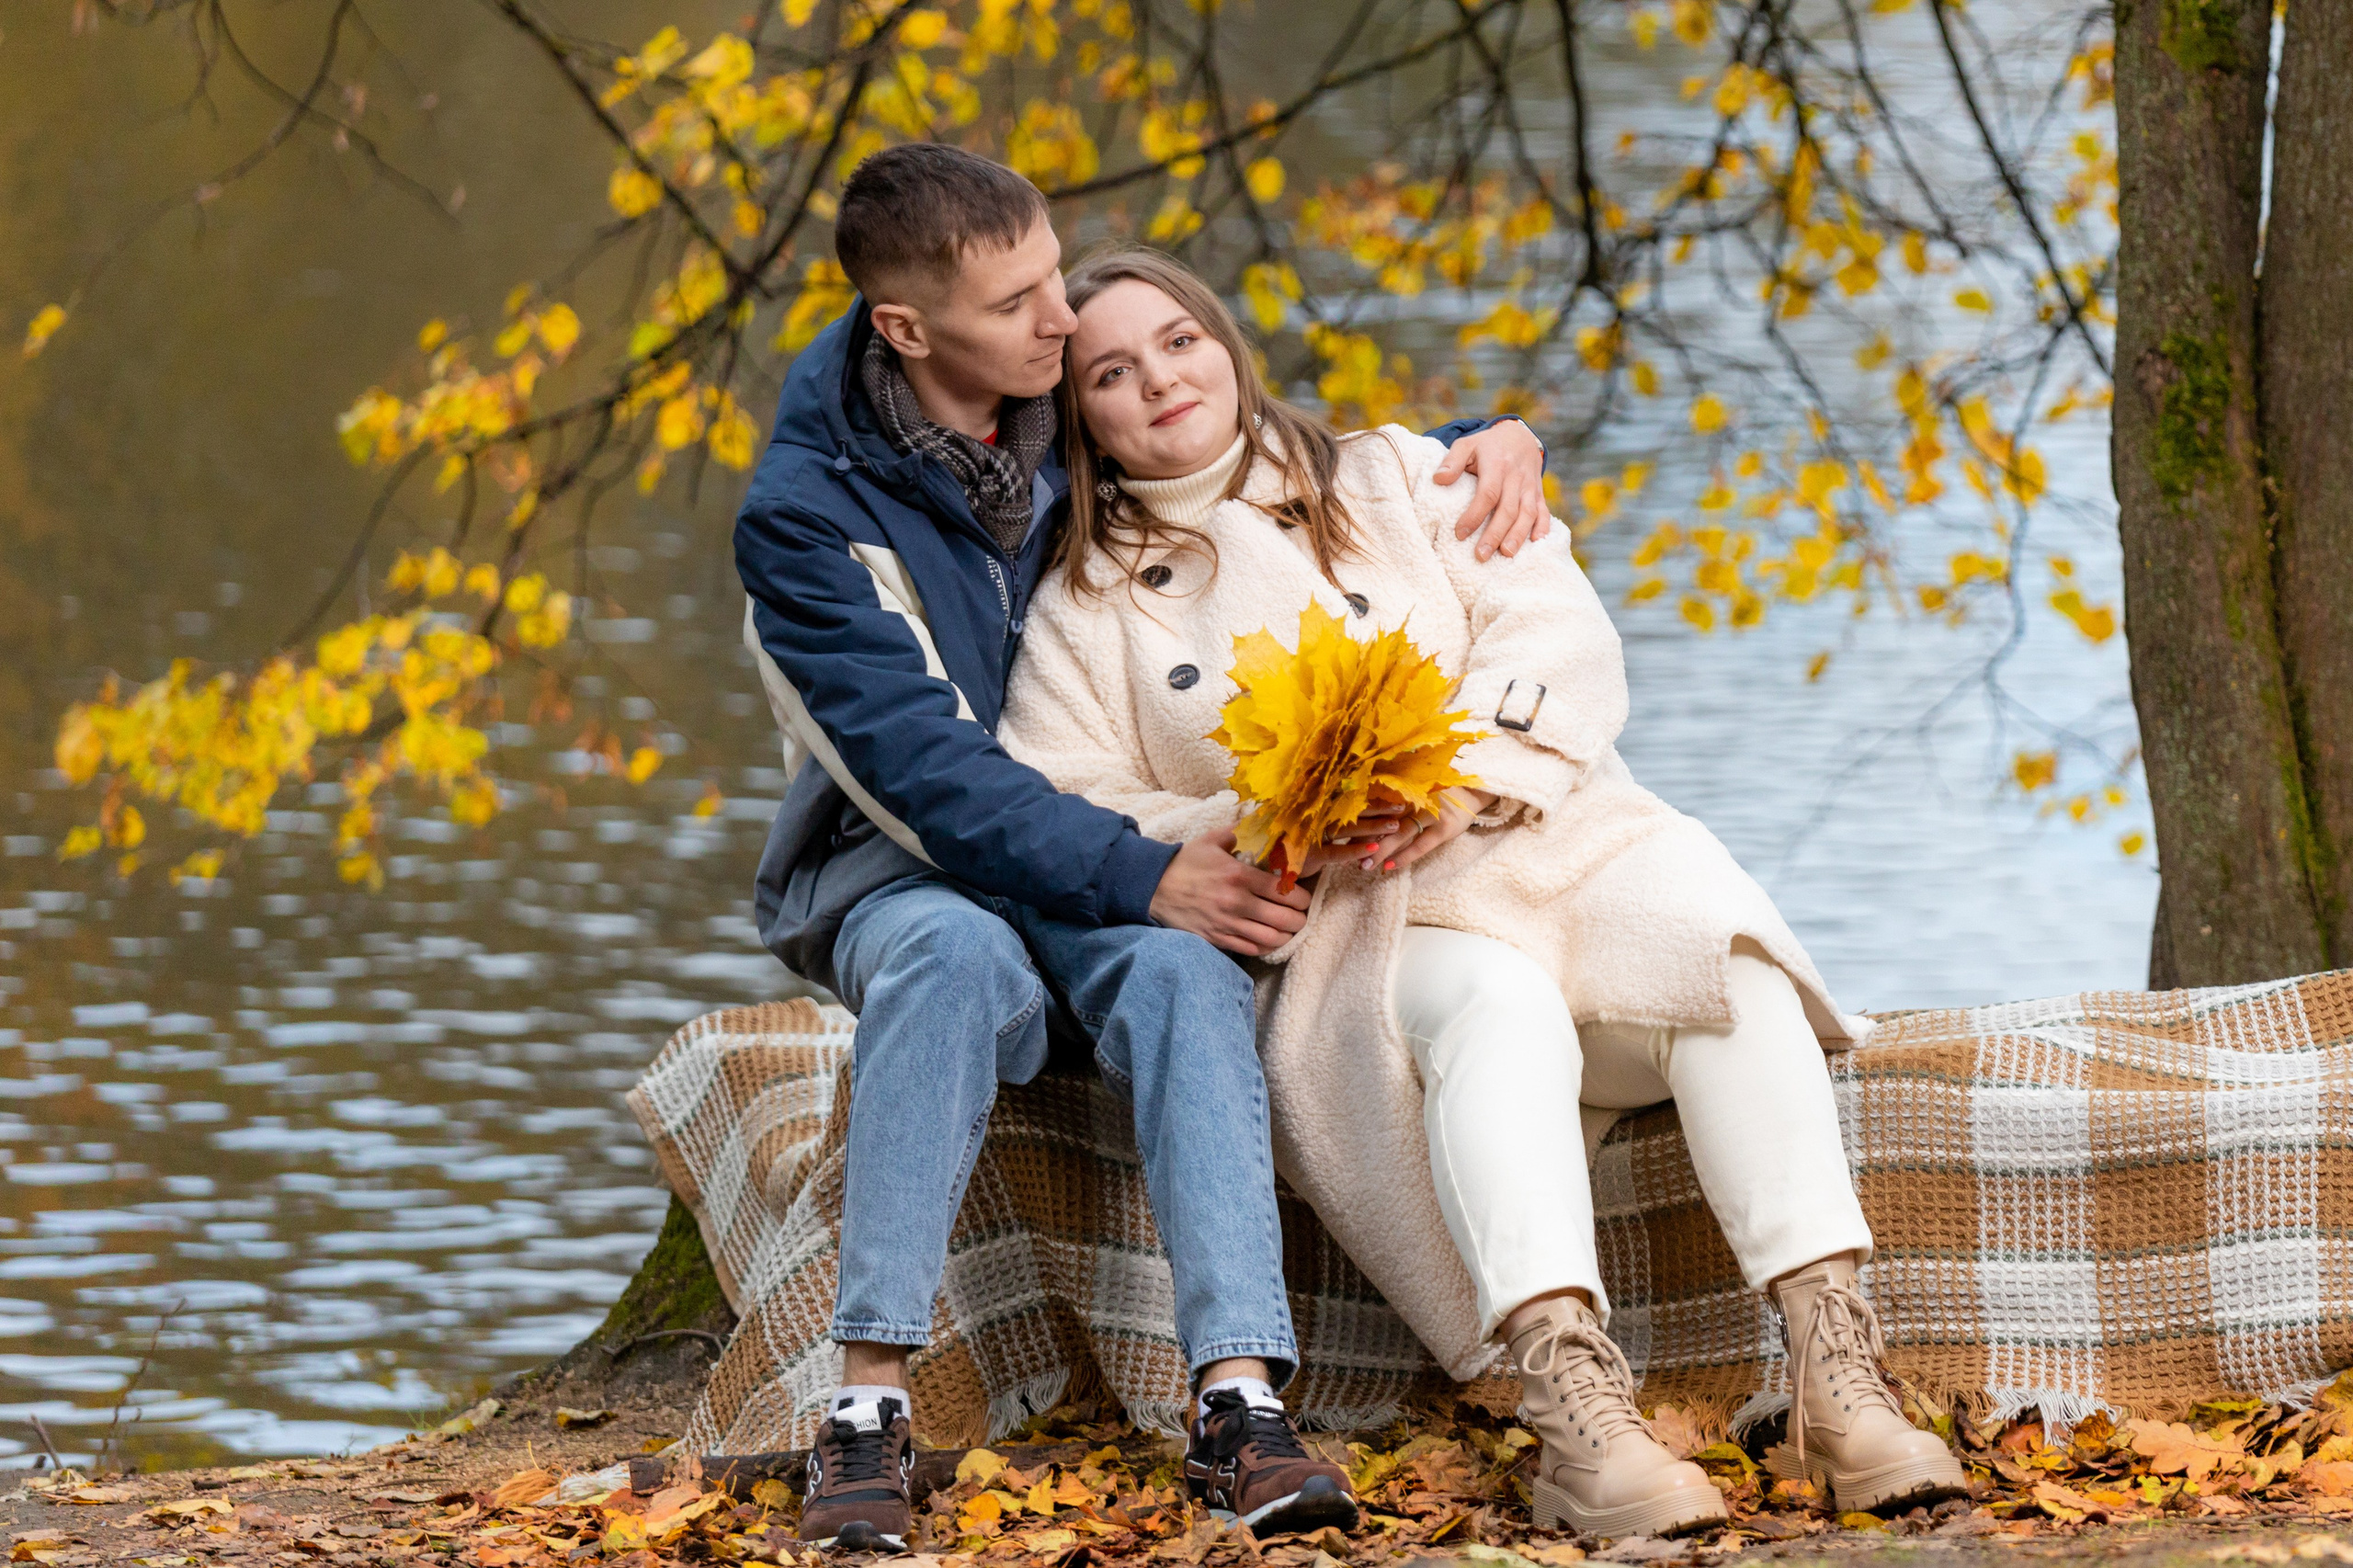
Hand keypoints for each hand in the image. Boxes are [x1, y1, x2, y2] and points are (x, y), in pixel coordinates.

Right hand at [1149, 829, 1313, 955]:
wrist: (1153, 888)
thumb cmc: (1185, 863)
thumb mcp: (1211, 840)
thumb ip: (1239, 831)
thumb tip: (1262, 821)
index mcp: (1239, 875)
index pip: (1283, 891)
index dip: (1301, 897)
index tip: (1303, 896)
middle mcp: (1236, 902)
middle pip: (1284, 918)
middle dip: (1299, 918)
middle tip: (1301, 914)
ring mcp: (1227, 924)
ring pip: (1272, 938)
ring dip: (1287, 935)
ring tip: (1289, 928)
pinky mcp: (1218, 939)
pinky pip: (1252, 949)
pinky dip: (1267, 946)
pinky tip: (1270, 939)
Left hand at [1356, 787, 1496, 874]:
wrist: (1475, 791)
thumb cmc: (1441, 792)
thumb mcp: (1418, 790)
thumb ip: (1397, 799)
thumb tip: (1367, 815)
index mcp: (1407, 788)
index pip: (1377, 806)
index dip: (1360, 821)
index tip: (1342, 835)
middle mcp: (1417, 798)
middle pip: (1385, 821)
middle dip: (1365, 839)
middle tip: (1348, 855)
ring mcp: (1431, 813)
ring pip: (1399, 834)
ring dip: (1381, 851)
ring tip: (1364, 866)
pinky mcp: (1444, 828)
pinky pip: (1420, 845)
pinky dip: (1404, 856)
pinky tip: (1389, 867)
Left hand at [1434, 419, 1550, 561]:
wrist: (1519, 436)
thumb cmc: (1486, 446)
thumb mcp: (1466, 445)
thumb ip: (1452, 461)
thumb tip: (1438, 479)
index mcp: (1497, 465)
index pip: (1487, 494)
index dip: (1474, 515)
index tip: (1460, 534)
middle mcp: (1516, 477)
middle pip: (1507, 509)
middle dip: (1495, 534)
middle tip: (1481, 555)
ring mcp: (1530, 486)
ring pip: (1527, 513)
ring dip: (1518, 535)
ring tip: (1506, 554)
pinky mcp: (1539, 493)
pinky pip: (1543, 510)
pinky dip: (1543, 526)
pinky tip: (1536, 542)